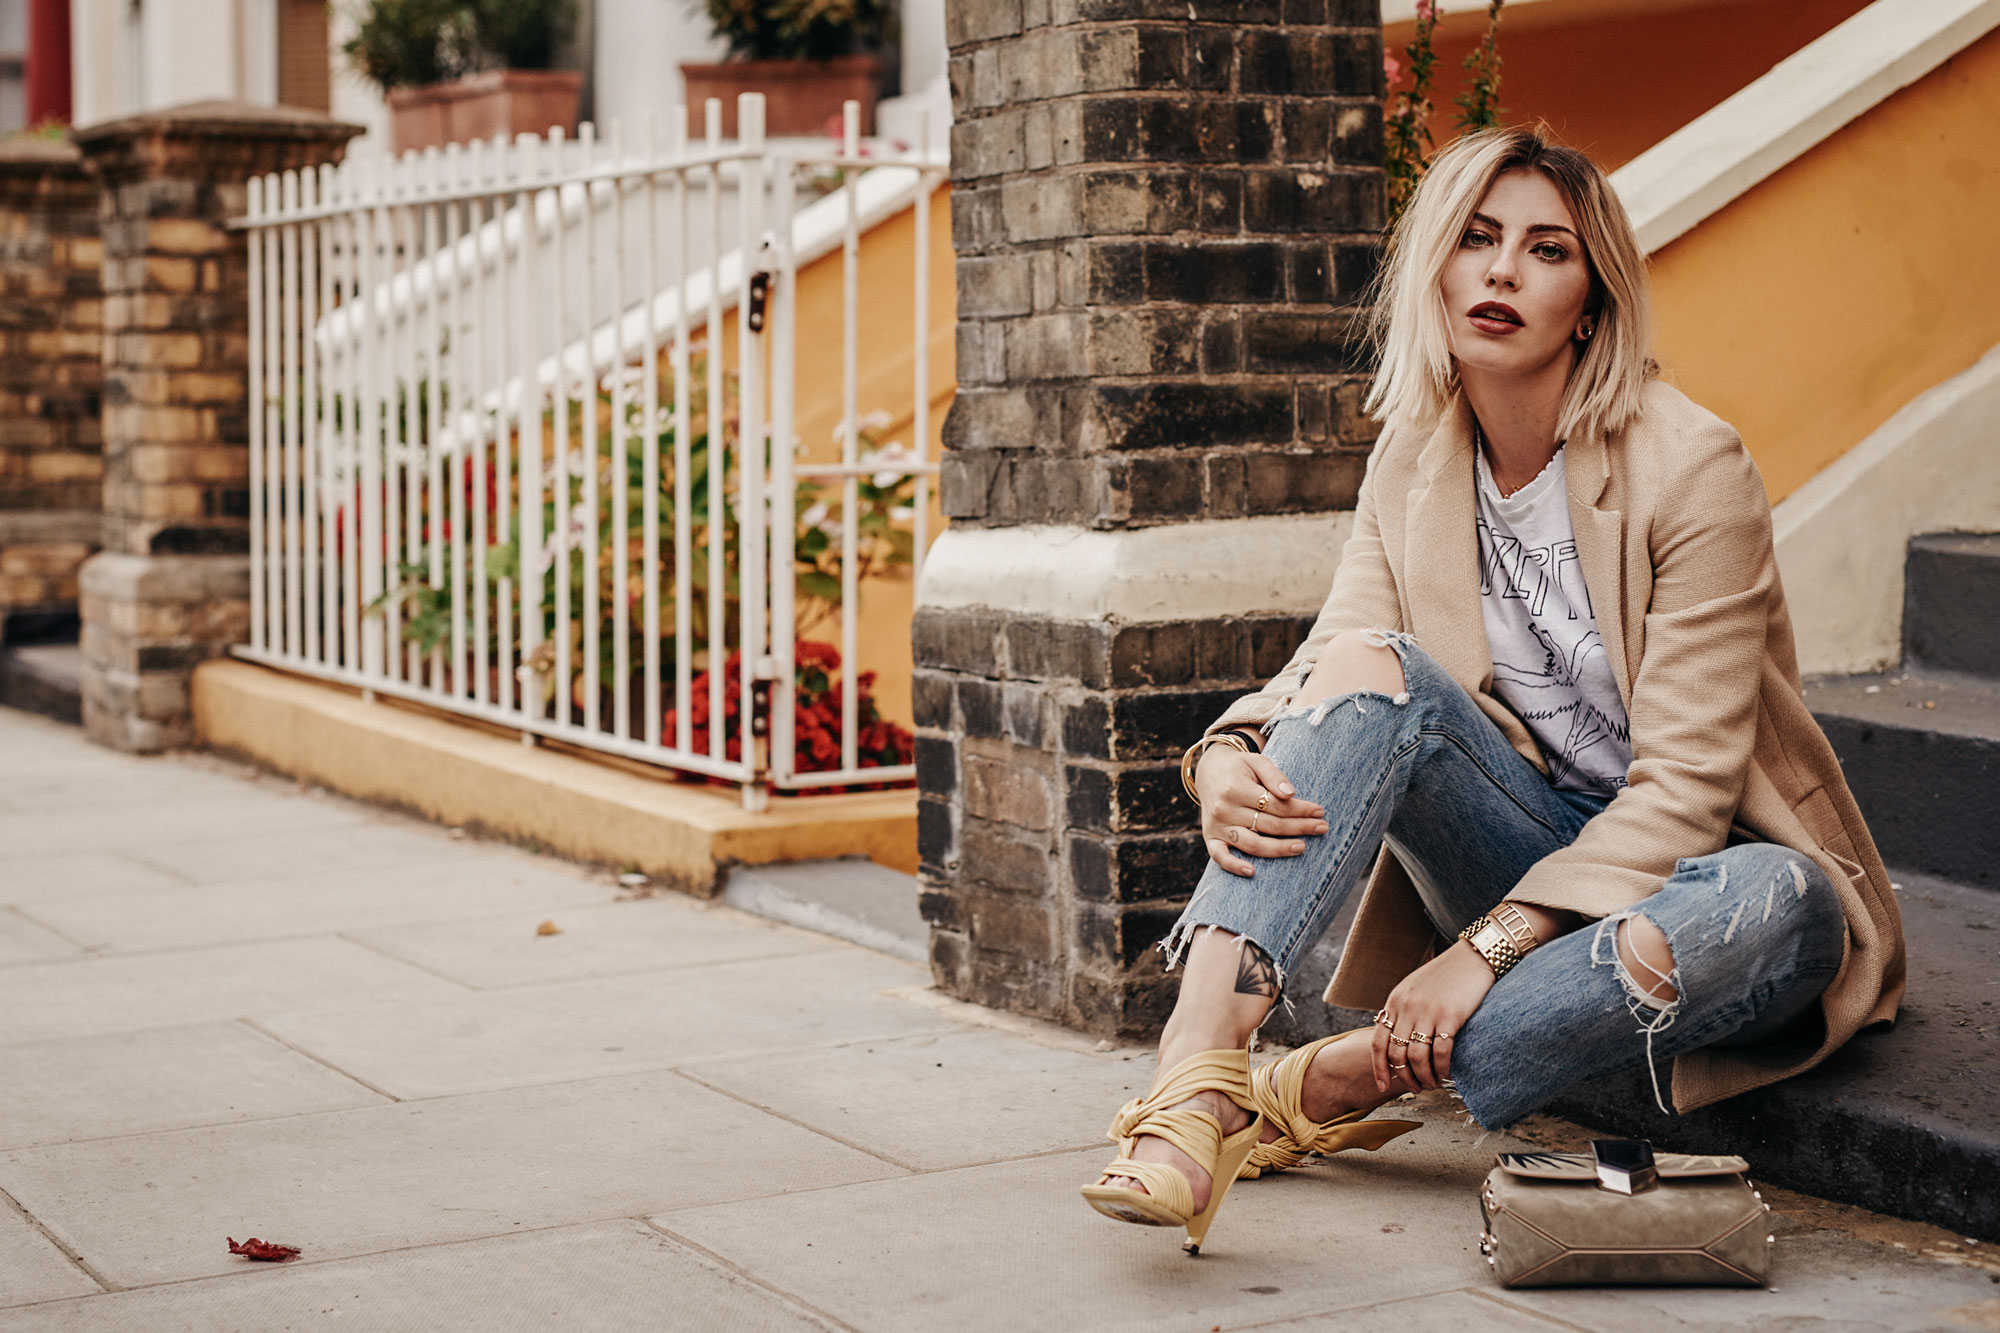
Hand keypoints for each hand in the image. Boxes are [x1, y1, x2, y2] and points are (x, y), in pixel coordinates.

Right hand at [1196, 744, 1328, 876]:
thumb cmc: (1239, 767)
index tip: (1320, 812)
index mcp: (1235, 788)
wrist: (1208, 771)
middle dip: (1298, 827)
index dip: (1300, 810)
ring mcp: (1217, 826)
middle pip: (1269, 825)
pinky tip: (1252, 872)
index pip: (1275, 804)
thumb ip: (1274, 776)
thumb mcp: (1256, 761)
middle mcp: (1224, 809)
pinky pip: (1220, 856)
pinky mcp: (1210, 837)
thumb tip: (1291, 795)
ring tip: (1301, 847)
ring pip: (1252, 844)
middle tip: (1322, 828)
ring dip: (1278, 849)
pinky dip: (1233, 866)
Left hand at [1372, 941, 1494, 1093]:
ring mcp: (1427, 1012)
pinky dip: (1442, 1068)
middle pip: (1396, 1054)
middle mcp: (1407, 1008)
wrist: (1472, 957)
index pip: (1378, 1042)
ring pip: (1417, 1057)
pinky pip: (1441, 1052)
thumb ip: (1403, 1010)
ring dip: (1423, 1077)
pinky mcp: (1450, 1016)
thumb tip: (1398, 1039)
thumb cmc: (1445, 975)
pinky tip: (1447, 1075)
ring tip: (1432, 1085)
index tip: (1383, 1086)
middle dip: (1404, 1077)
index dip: (1379, 1068)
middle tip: (1416, 1089)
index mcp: (1395, 1002)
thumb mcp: (1414, 988)